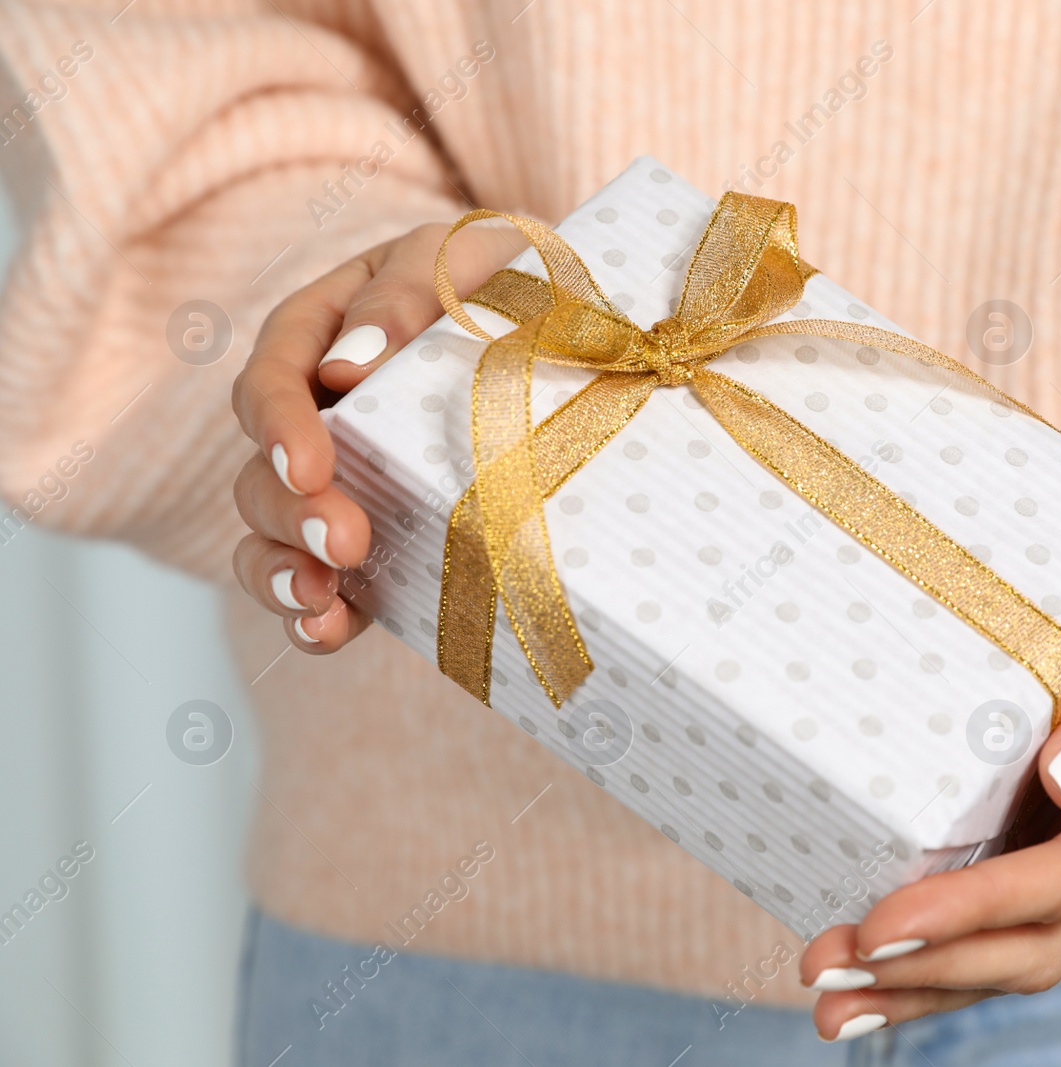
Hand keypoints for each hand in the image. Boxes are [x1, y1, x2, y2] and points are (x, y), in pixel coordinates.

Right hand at [229, 222, 512, 650]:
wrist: (581, 334)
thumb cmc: (513, 281)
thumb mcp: (468, 258)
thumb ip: (410, 287)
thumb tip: (349, 361)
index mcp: (326, 331)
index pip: (275, 376)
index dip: (281, 425)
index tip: (312, 464)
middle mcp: (319, 412)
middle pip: (267, 468)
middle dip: (292, 510)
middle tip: (344, 542)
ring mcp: (341, 481)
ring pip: (272, 533)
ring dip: (283, 571)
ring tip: (320, 600)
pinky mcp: (374, 539)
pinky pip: (319, 584)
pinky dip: (314, 613)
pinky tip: (328, 631)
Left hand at [799, 529, 1060, 1040]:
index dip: (972, 913)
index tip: (884, 926)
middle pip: (1035, 945)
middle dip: (927, 971)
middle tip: (822, 978)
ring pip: (1022, 949)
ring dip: (927, 979)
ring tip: (830, 995)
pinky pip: (1020, 914)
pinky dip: (951, 946)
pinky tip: (882, 958)